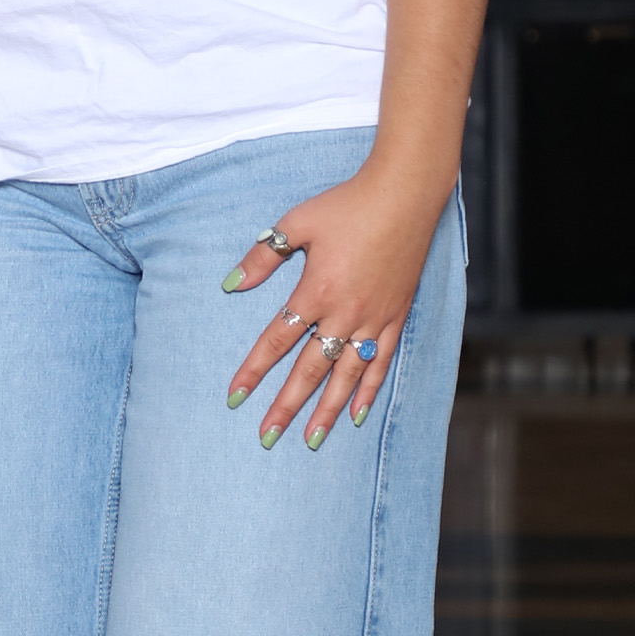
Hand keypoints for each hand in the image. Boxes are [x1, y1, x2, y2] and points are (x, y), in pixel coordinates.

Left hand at [220, 171, 446, 451]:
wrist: (404, 196)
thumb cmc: (346, 206)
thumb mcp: (297, 223)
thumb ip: (265, 256)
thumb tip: (231, 284)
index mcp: (316, 291)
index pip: (277, 340)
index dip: (254, 370)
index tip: (235, 396)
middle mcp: (345, 314)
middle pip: (309, 370)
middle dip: (286, 406)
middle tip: (267, 436)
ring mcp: (374, 320)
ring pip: (346, 376)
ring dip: (327, 410)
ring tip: (311, 439)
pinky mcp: (396, 318)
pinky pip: (381, 363)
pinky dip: (368, 390)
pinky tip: (356, 414)